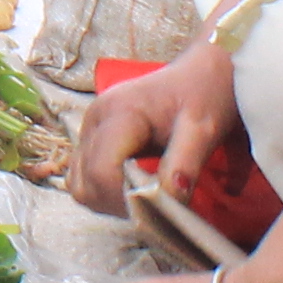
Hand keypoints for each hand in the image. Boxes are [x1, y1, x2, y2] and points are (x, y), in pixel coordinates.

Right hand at [57, 32, 240, 214]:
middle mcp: (94, 120)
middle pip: (86, 181)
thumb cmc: (203, 95)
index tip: (161, 207)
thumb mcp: (203, 127)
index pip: (102, 171)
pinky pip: (82, 177)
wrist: (199, 74)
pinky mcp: (90, 139)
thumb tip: (171, 199)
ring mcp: (89, 129)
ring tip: (144, 197)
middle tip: (157, 206)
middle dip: (121, 203)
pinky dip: (103, 192)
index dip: (127, 199)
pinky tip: (132, 188)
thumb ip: (185, 163)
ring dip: (108, 201)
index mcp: (118, 112)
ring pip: (78, 184)